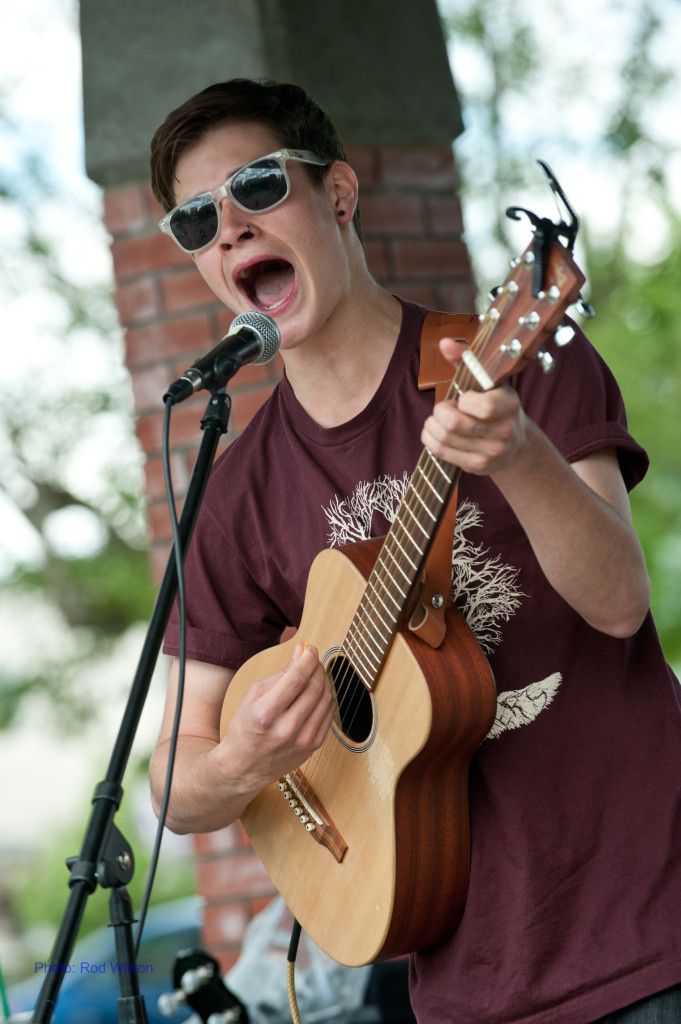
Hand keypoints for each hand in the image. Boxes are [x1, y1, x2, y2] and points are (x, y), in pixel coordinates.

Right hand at [225, 642, 335, 785]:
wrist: (245, 766)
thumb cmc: (246, 727)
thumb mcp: (255, 695)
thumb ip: (281, 673)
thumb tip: (301, 651)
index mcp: (267, 713)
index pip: (296, 678)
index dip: (307, 658)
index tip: (309, 648)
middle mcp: (287, 728)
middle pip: (314, 687)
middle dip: (317, 667)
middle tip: (313, 659)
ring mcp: (303, 740)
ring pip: (326, 699)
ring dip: (324, 680)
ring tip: (315, 673)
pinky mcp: (314, 746)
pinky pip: (329, 714)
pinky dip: (326, 697)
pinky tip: (317, 692)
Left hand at [421, 337, 527, 475]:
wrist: (515, 444)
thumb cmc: (494, 404)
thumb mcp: (487, 382)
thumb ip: (466, 360)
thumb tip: (444, 342)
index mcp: (510, 405)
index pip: (481, 407)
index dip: (463, 400)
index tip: (464, 397)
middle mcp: (505, 431)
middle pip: (454, 424)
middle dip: (439, 412)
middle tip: (444, 408)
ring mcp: (492, 452)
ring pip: (444, 438)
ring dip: (432, 425)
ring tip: (438, 419)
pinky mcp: (478, 466)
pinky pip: (441, 451)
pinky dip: (430, 438)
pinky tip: (435, 431)